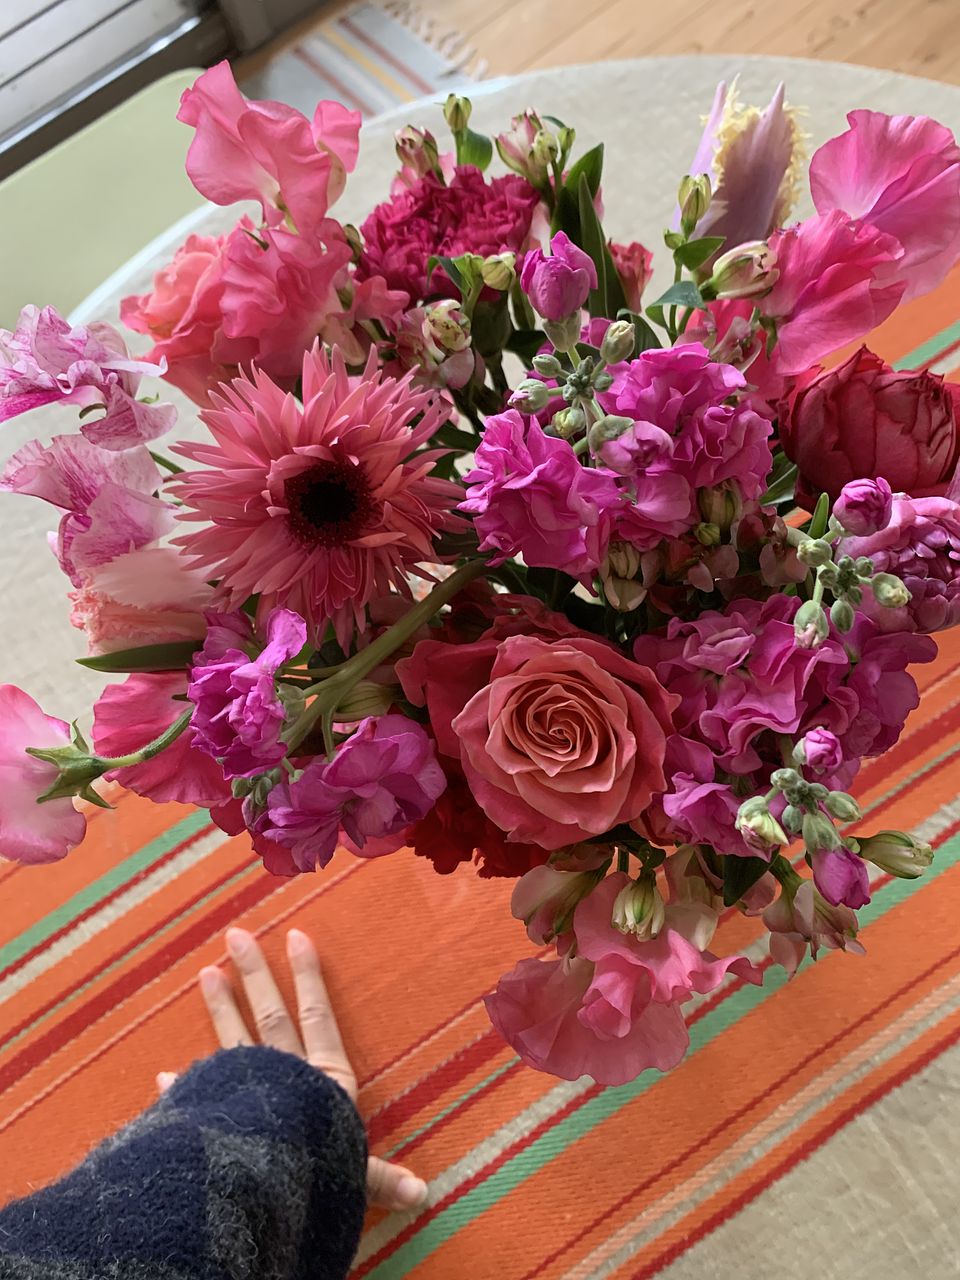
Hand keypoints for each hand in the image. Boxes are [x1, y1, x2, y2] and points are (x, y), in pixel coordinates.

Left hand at [159, 926, 427, 1212]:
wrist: (256, 1191)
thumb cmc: (314, 1176)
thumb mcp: (355, 1177)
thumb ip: (381, 1180)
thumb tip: (421, 1194)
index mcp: (322, 1080)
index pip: (316, 1016)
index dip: (308, 977)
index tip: (296, 937)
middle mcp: (283, 1076)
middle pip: (270, 1016)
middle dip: (255, 975)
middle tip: (236, 936)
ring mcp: (246, 1091)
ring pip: (234, 1039)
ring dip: (220, 1007)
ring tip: (206, 972)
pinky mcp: (216, 1113)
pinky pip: (198, 1093)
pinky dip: (184, 1084)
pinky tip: (165, 1074)